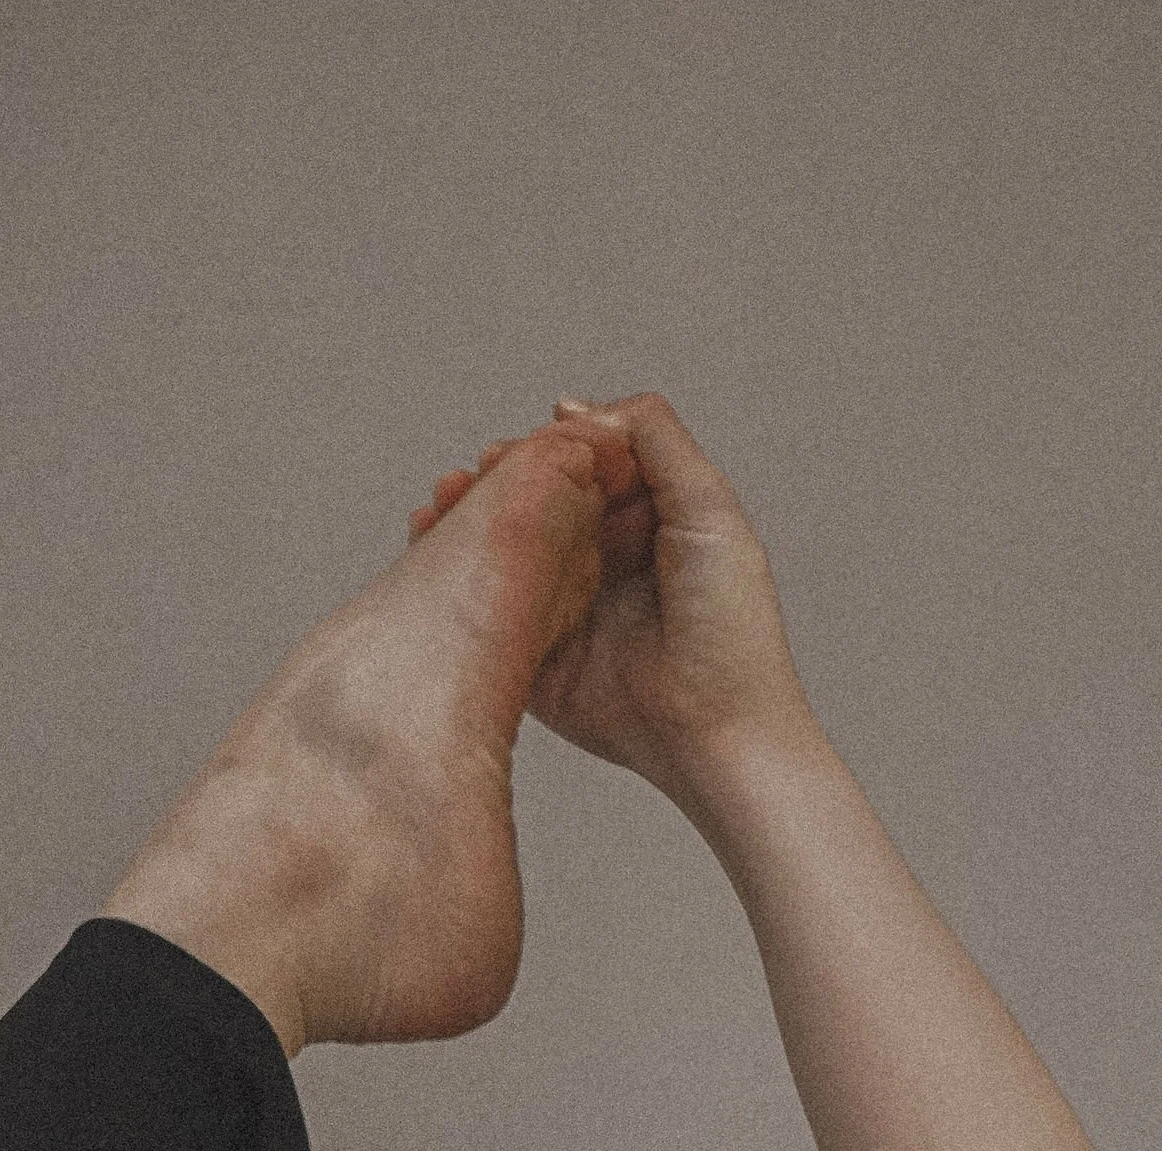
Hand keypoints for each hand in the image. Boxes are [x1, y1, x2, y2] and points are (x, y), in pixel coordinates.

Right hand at [407, 391, 816, 810]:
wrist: (715, 731)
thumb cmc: (730, 628)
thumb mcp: (707, 507)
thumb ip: (653, 439)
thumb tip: (574, 408)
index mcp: (640, 523)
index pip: (577, 468)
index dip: (541, 451)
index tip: (513, 448)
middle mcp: (598, 563)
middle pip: (532, 505)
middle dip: (494, 483)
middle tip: (472, 475)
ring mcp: (562, 611)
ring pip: (502, 553)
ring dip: (465, 523)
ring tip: (441, 502)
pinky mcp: (535, 662)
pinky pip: (486, 615)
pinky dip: (453, 581)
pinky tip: (431, 550)